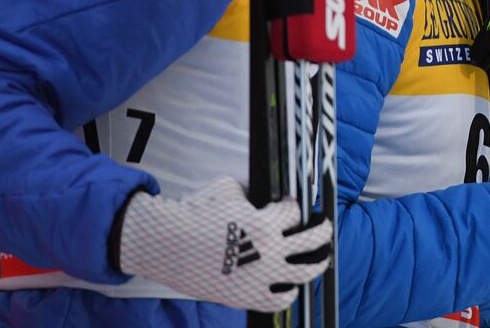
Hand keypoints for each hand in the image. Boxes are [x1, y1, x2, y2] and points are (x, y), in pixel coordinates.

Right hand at [116, 176, 331, 311]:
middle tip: (324, 228)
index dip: (293, 207)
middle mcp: (269, 250)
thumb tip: (258, 195)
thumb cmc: (193, 213)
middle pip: (313, 240)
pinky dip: (288, 294)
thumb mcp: (227, 188)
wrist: (165, 243)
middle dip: (322, 231)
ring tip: (322, 259)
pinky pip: (278, 301)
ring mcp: (260, 275)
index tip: (290, 206)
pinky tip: (291, 288)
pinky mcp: (245, 296)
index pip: (295, 213)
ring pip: (305, 273)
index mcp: (266, 222)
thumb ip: (250, 192)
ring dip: (318, 263)